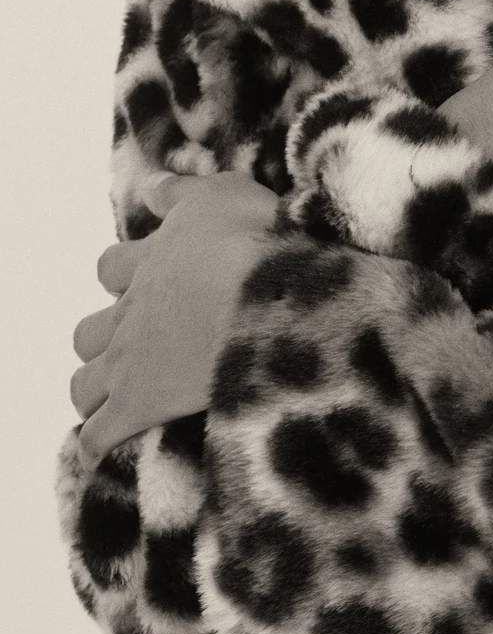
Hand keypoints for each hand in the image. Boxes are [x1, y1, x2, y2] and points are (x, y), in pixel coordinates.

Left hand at [69, 172, 279, 464]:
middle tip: (138, 345)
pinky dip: (96, 442)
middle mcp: (131, 311)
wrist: (269, 297)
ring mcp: (129, 361)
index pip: (111, 267)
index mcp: (150, 262)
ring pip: (83, 384)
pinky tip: (104, 448)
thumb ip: (181, 192)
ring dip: (96, 390)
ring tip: (119, 398)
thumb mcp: (222, 194)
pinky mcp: (137, 406)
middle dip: (103, 339)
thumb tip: (150, 184)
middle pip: (88, 331)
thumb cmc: (252, 239)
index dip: (124, 274)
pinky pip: (97, 435)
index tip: (146, 279)